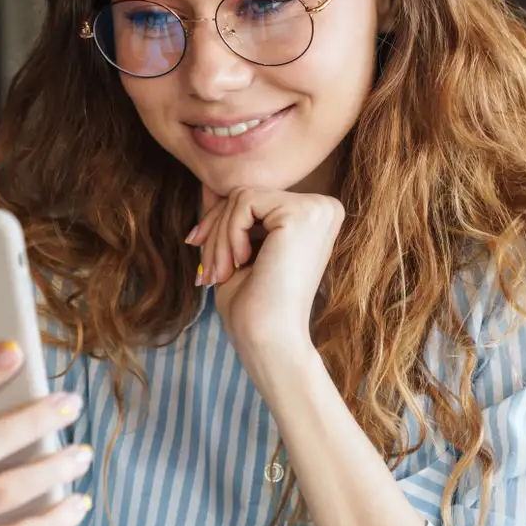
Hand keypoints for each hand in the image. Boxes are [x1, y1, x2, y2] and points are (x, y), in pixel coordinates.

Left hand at [188, 186, 343, 358]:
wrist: (269, 341)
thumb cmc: (254, 305)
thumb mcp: (238, 249)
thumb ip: (231, 215)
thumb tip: (208, 184)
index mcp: (315, 216)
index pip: (255, 199)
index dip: (221, 223)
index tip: (201, 250)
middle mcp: (324, 207)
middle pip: (247, 194)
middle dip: (216, 231)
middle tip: (209, 272)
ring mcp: (317, 208)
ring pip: (241, 196)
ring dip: (219, 238)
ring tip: (222, 273)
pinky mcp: (302, 213)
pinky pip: (243, 201)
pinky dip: (228, 234)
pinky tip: (241, 263)